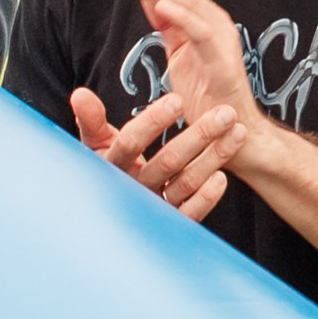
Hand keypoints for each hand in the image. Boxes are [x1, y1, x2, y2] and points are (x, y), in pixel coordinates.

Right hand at [70, 83, 246, 222]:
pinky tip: (223, 178)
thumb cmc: (109, 167)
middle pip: (166, 162)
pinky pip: (189, 214)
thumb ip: (92, 119)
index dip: (153, 122)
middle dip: (199, 135)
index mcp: (111, 165)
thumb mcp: (96, 144)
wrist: (109, 214)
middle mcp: (131, 188)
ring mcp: (152, 207)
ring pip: (184, 184)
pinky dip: (206, 198)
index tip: (178, 100)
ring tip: (237, 133)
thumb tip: (80, 94)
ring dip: (214, 158)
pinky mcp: (170, 224)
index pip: (131, 143)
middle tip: (225, 113)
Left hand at [96, 0, 275, 171]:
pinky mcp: (222, 60)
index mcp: (201, 18)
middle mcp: (213, 20)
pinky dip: (180, 15)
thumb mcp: (180, 53)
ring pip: (185, 0)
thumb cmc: (207, 96)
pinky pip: (200, 31)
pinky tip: (158, 5)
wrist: (233, 132)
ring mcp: (219, 38)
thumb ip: (169, 26)